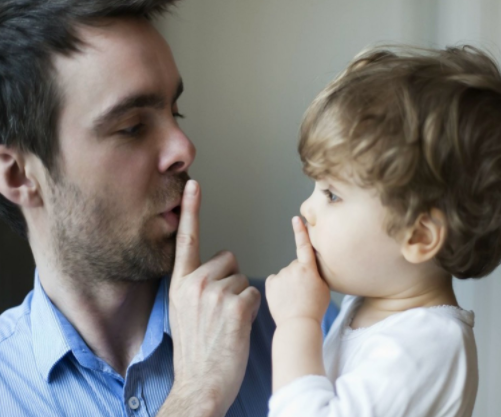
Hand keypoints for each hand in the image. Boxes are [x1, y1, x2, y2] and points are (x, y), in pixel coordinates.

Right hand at [158, 180, 260, 416]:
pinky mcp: (236, 305)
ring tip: (227, 324)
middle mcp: (194, 283)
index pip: (187, 239)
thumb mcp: (182, 313)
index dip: (191, 210)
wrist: (200, 384)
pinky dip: (252, 309)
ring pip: (244, 278)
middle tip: (220, 312)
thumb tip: (214, 272)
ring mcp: (214, 294)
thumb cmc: (196, 352)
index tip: (193, 183)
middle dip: (231, 280)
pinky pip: (255, 293)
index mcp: (179, 284)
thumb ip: (194, 288)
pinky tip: (238, 328)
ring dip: (242, 298)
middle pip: (229, 259)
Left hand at [266, 216, 330, 326]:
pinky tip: (284, 299)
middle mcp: (292, 268)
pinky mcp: (270, 284)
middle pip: (296, 266)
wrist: (298, 325)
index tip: (296, 219)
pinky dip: (279, 288)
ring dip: (289, 283)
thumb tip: (308, 265)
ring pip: (286, 275)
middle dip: (299, 275)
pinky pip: (276, 281)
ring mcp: (280, 276)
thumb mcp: (324, 287)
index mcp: (308, 268)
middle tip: (304, 293)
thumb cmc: (315, 308)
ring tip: (294, 299)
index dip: (300, 231)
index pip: (304, 245)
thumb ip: (316, 272)